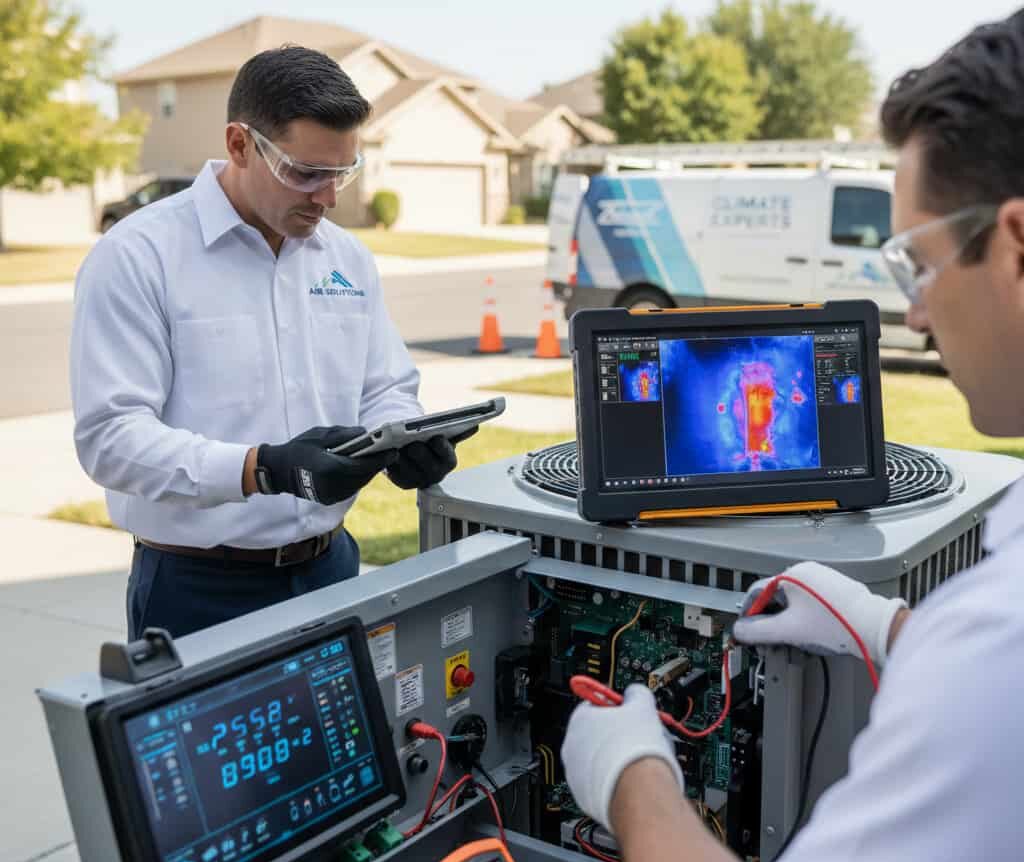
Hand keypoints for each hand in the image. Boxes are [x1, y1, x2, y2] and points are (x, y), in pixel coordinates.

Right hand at [255, 426, 395, 504]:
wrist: (278, 471)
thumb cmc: (298, 448)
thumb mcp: (319, 435)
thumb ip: (343, 434)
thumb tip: (365, 432)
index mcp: (329, 469)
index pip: (361, 466)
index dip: (379, 460)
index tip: (394, 452)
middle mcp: (332, 485)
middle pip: (363, 476)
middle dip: (377, 465)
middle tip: (390, 453)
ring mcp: (331, 495)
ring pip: (359, 484)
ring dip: (369, 472)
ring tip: (379, 459)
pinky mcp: (330, 499)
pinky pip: (351, 488)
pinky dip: (358, 478)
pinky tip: (363, 468)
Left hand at [386, 427, 476, 489]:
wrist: (413, 449)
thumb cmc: (429, 439)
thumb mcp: (442, 435)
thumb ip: (457, 431)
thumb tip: (475, 426)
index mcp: (448, 462)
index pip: (448, 457)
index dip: (442, 448)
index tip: (436, 437)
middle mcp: (435, 475)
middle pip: (428, 467)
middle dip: (420, 455)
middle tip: (411, 444)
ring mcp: (418, 480)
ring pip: (410, 473)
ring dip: (402, 461)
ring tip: (394, 447)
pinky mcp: (402, 481)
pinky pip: (395, 475)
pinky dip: (389, 465)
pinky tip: (384, 453)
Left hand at [561, 685, 683, 831]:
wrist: (640, 793)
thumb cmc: (637, 751)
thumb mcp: (643, 705)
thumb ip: (636, 693)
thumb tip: (636, 693)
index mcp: (580, 719)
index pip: (596, 704)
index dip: (616, 707)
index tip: (628, 711)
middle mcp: (571, 746)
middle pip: (596, 733)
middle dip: (616, 734)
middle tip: (637, 736)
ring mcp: (576, 774)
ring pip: (598, 759)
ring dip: (614, 758)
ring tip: (638, 760)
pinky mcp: (585, 797)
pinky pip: (600, 782)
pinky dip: (613, 780)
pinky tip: (631, 779)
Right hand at [732, 561, 906, 665]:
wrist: (875, 628)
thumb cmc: (838, 625)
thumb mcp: (789, 631)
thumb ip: (759, 631)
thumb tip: (741, 630)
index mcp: (792, 575)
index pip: (756, 593)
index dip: (749, 615)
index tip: (748, 631)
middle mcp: (806, 572)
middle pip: (774, 597)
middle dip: (770, 620)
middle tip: (771, 640)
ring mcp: (822, 580)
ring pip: (791, 601)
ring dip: (786, 621)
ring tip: (794, 639)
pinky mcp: (834, 590)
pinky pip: (808, 603)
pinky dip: (803, 617)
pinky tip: (810, 633)